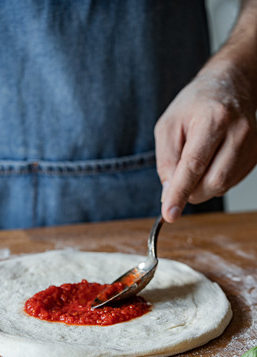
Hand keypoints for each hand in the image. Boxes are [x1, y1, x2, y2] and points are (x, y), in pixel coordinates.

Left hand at [155, 66, 256, 222]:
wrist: (230, 85)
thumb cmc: (195, 104)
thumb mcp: (168, 126)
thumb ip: (166, 161)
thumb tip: (168, 193)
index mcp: (213, 119)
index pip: (194, 166)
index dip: (179, 193)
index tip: (170, 214)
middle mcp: (238, 132)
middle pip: (212, 182)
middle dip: (190, 190)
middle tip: (178, 178)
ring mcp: (252, 145)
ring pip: (222, 186)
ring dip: (201, 185)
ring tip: (197, 160)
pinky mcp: (256, 156)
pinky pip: (230, 183)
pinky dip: (213, 180)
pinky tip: (211, 160)